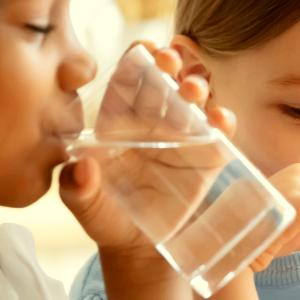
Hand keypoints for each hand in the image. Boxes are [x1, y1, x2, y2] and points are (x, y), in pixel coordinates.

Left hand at [59, 41, 235, 282]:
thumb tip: (81, 166)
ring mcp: (182, 137)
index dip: (136, 62)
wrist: (139, 249)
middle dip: (170, 64)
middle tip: (170, 62)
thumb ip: (76, 187)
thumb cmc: (107, 219)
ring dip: (197, 86)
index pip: (128, 81)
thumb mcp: (85, 206)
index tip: (144, 50)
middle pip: (164, 81)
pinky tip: (219, 120)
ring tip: (193, 91)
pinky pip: (217, 133)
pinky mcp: (206, 157)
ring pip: (194, 100)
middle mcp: (152, 121)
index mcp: (119, 121)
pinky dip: (222, 121)